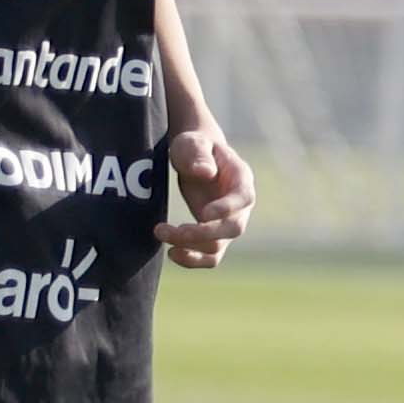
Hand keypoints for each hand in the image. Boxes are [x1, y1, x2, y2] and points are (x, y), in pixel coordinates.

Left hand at [161, 121, 254, 267]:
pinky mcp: (213, 234)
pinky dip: (192, 259)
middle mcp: (240, 206)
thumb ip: (199, 155)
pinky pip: (208, 256)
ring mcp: (227, 222)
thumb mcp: (193, 143)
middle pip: (233, 229)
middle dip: (203, 233)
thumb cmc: (195, 146)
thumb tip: (205, 173)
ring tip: (160, 232)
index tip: (204, 213)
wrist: (195, 156)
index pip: (243, 199)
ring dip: (190, 246)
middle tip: (175, 229)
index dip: (227, 209)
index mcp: (241, 179)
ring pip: (218, 246)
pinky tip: (171, 253)